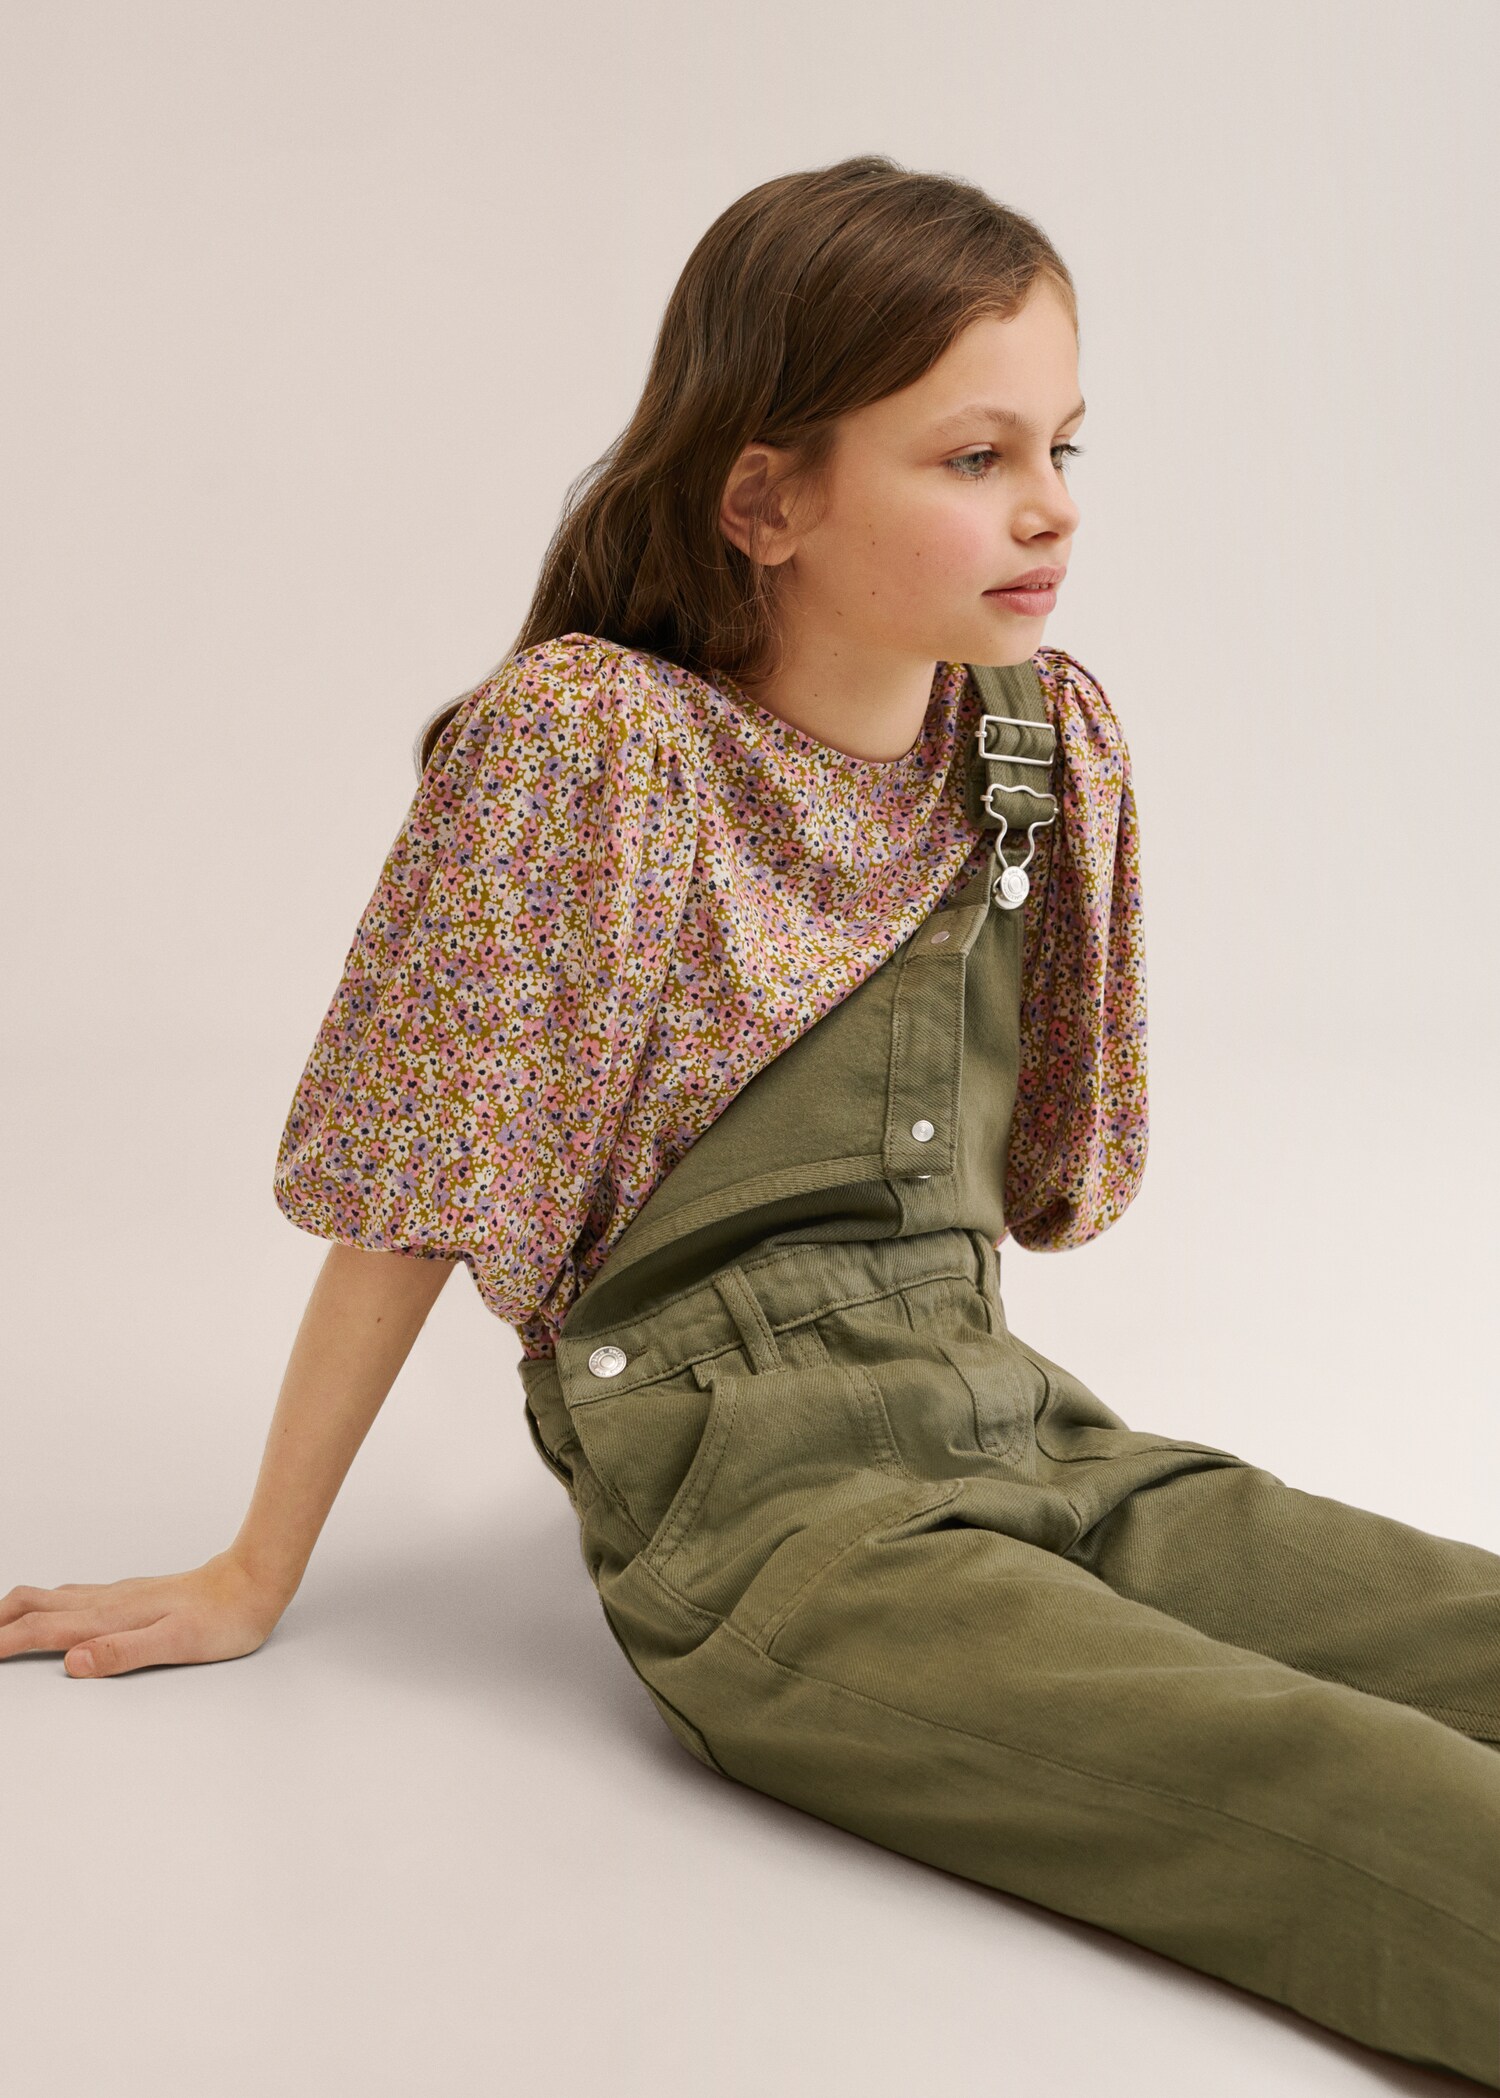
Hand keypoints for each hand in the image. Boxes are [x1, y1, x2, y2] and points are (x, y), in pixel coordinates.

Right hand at [0, 1551, 291, 1676]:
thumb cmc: (222, 1618)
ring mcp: (117, 1596)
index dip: (2, 1641)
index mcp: (110, 1617)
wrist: (252, 1583)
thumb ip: (122, 1652)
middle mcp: (106, 1602)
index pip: (40, 1629)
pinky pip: (71, 1596)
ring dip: (15, 1610)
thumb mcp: (176, 1644)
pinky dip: (42, 1605)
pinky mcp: (129, 1596)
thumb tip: (72, 1662)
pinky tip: (48, 1612)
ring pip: (50, 1597)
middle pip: (34, 1604)